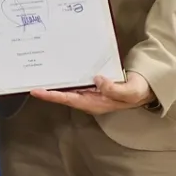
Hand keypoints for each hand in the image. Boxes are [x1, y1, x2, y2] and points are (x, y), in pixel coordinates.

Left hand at [30, 72, 152, 114]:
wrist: (146, 88)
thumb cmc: (139, 91)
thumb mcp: (130, 91)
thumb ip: (114, 89)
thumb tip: (97, 80)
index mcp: (96, 103)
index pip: (69, 99)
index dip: (52, 96)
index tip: (36, 91)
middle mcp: (90, 100)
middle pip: (64, 95)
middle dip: (47, 90)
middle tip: (29, 82)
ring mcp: (91, 93)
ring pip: (68, 89)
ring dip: (54, 84)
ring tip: (37, 76)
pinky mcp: (94, 86)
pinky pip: (76, 83)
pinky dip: (65, 78)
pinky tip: (57, 71)